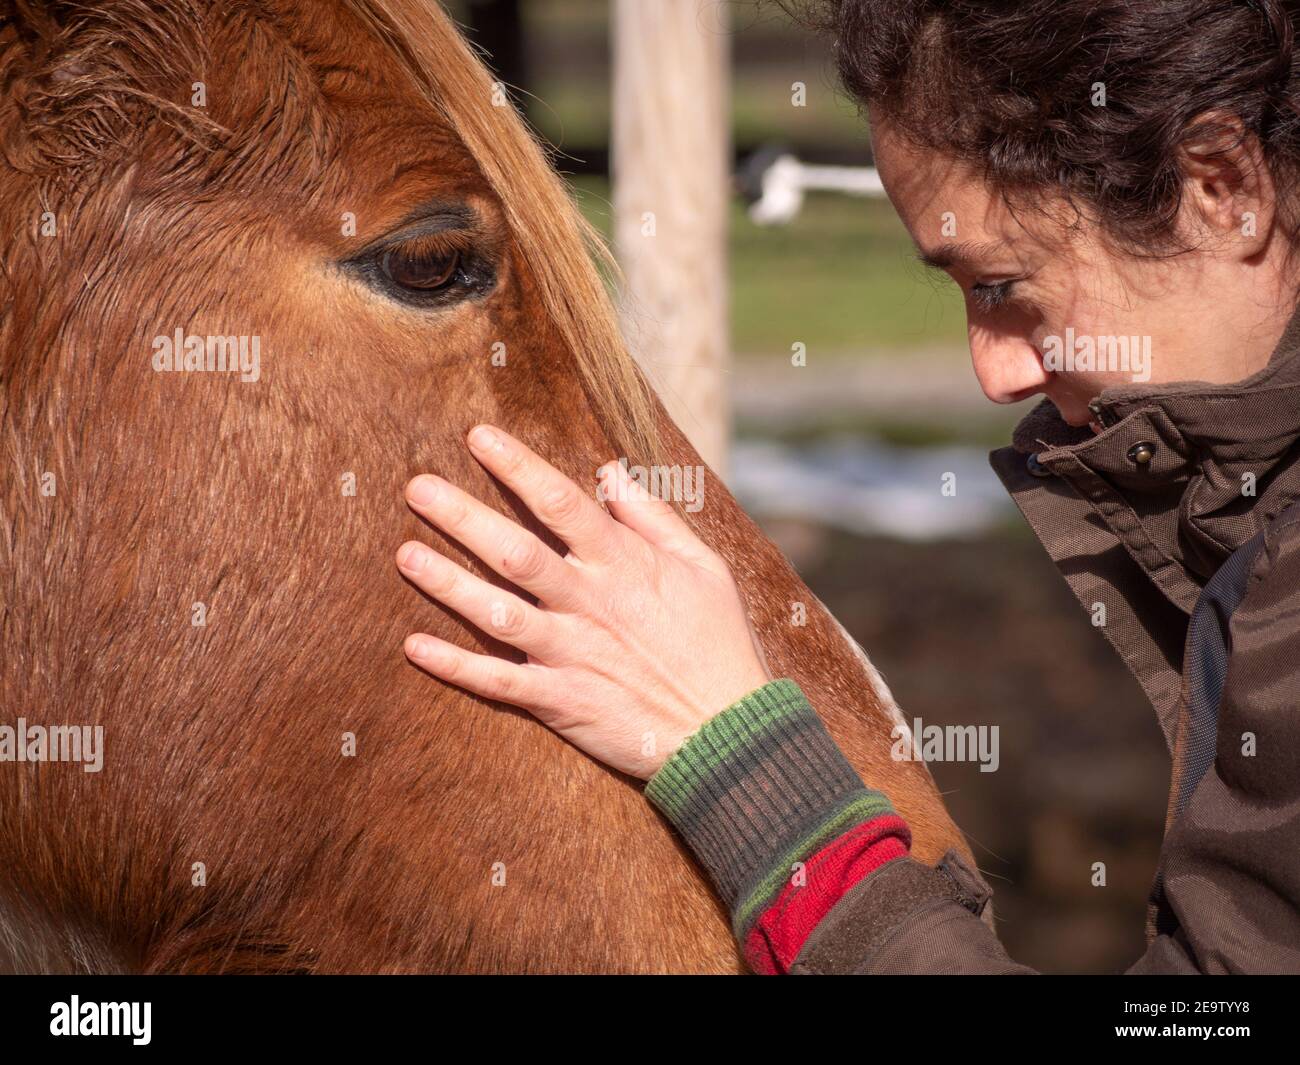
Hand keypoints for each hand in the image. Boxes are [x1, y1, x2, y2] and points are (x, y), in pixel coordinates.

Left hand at [396, 425, 771, 778]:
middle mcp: (590, 603)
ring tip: (404, 554)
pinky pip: (498, 682)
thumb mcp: (704, 566)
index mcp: (624, 564)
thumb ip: (654, 517)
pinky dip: (455, 666)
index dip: (517, 466)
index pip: (560, 503)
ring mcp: (571, 653)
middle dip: (462, 516)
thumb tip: (611, 471)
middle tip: (417, 487)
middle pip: (514, 552)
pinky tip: (414, 646)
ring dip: (447, 584)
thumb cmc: (719, 642)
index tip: (478, 437)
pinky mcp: (561, 701)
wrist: (730, 731)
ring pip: (497, 612)